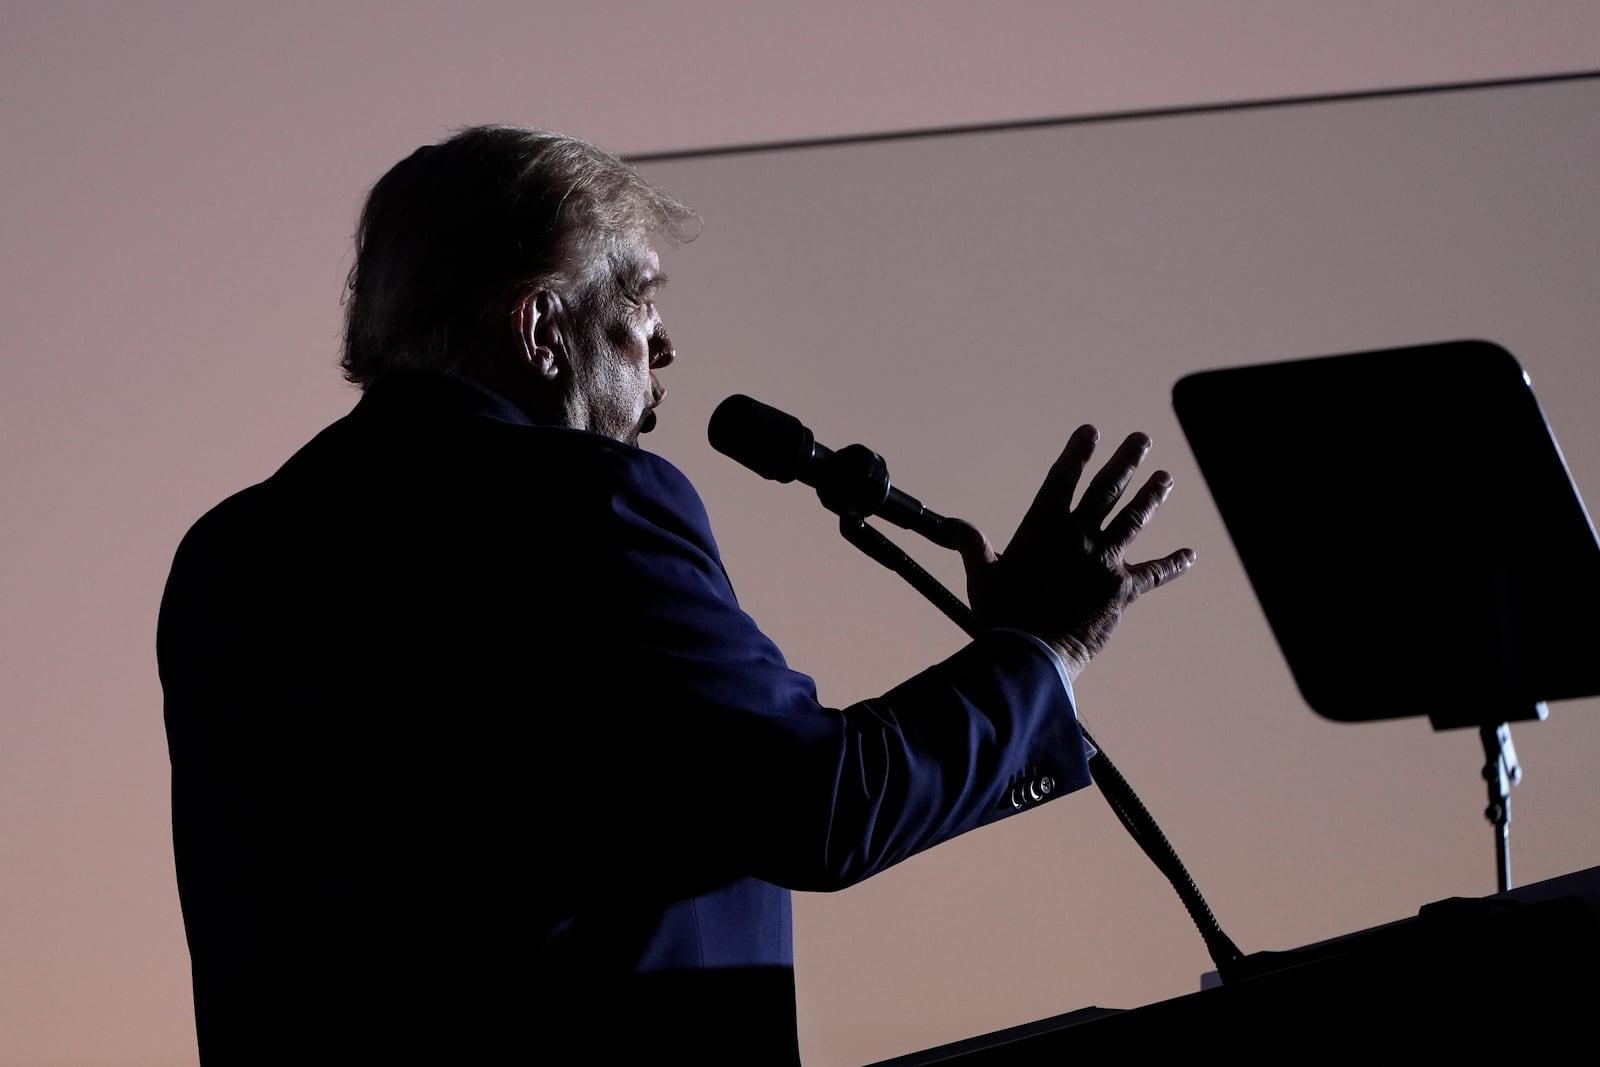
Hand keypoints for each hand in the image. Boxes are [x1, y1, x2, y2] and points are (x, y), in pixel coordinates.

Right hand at [932, 425, 1194, 679]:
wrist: (1032, 654)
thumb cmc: (1002, 617)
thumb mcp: (983, 577)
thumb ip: (974, 546)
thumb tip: (954, 526)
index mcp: (1043, 528)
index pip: (1063, 479)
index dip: (1078, 453)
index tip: (1091, 432)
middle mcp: (1078, 537)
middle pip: (1108, 489)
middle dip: (1125, 461)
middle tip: (1141, 439)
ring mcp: (1104, 561)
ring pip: (1134, 519)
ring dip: (1151, 496)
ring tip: (1165, 478)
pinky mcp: (1123, 590)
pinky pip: (1154, 573)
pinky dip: (1173, 564)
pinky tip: (1189, 555)